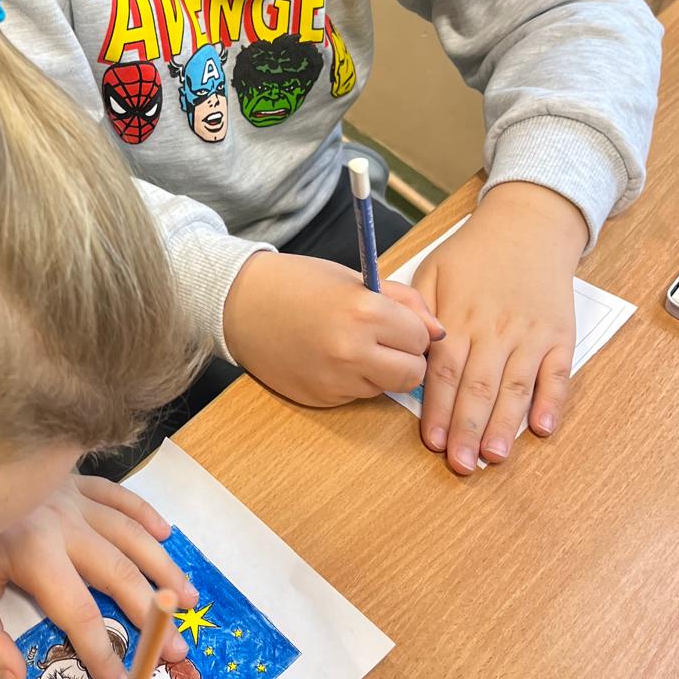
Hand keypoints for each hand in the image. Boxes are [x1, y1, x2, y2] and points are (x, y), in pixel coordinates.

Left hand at [0, 475, 195, 678]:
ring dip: (164, 568)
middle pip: (120, 574)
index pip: (79, 614)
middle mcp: (66, 525)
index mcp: (37, 555)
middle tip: (177, 650)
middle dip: (152, 617)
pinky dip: (146, 514)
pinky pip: (121, 496)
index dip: (102, 652)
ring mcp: (75, 499)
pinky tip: (166, 534)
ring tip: (189, 600)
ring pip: (131, 535)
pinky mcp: (77, 481)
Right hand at [223, 250, 444, 406]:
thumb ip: (404, 302)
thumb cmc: (299, 283)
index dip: (414, 329)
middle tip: (386, 340)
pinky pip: (357, 395)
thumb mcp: (356, 279)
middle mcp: (352, 351)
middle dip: (406, 358)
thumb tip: (438, 331)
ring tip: (351, 345)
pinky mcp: (320, 399)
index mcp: (364, 312)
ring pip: (386, 387)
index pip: (422, 338)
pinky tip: (330, 358)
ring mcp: (335, 380)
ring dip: (380, 371)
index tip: (398, 321)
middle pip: (412, 373)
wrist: (240, 304)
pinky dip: (353, 380)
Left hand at [411, 183, 586, 474]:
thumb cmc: (473, 253)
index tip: (431, 441)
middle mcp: (496, 329)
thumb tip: (402, 351)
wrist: (529, 225)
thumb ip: (416, 312)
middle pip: (479, 387)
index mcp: (460, 317)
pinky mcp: (560, 334)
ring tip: (494, 456)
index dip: (437, 409)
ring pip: (516, 386)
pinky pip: (558, 373)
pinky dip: (552, 401)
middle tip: (460, 464)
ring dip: (505, 425)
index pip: (444, 372)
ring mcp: (531, 333)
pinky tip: (542, 428)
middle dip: (467, 429)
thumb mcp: (433, 271)